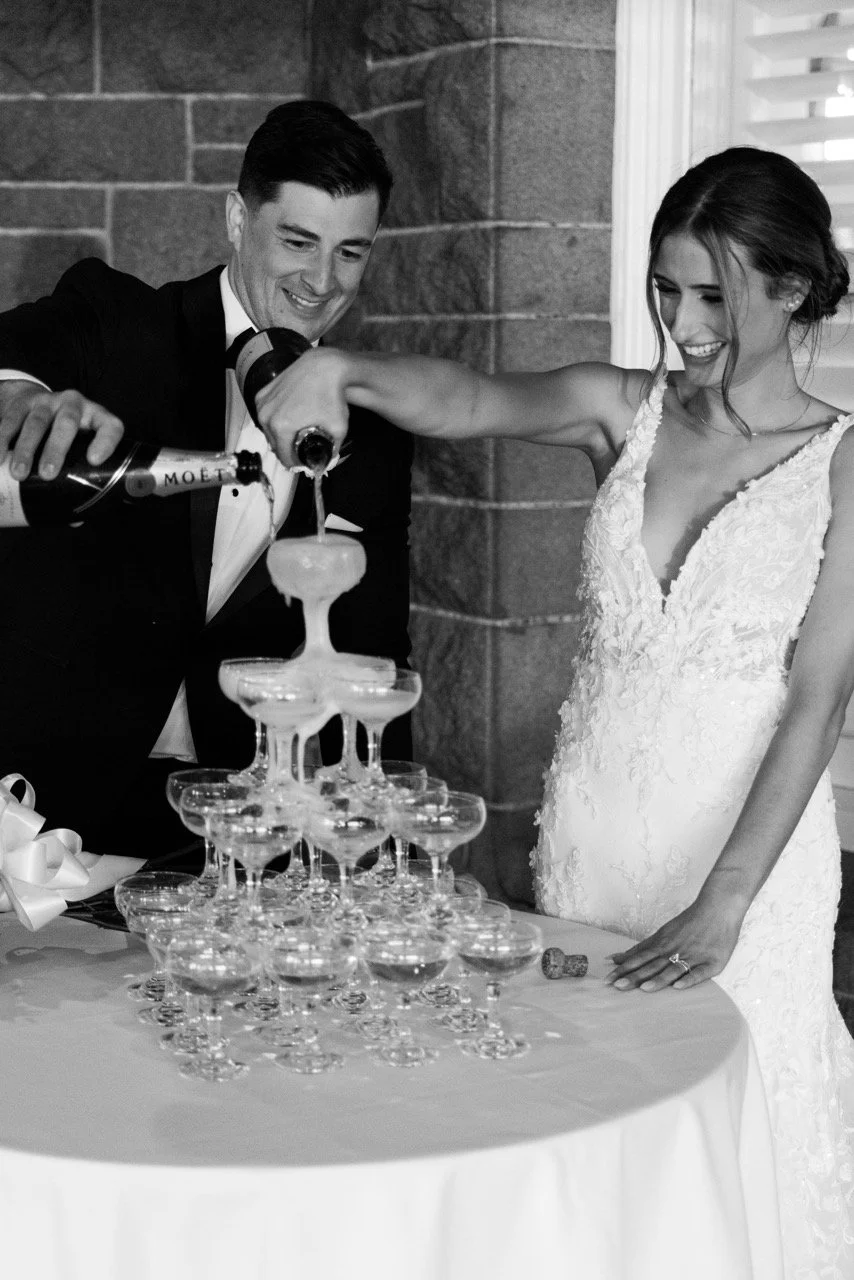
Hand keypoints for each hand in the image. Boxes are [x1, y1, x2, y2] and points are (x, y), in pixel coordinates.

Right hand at [0, 382, 123, 480]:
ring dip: (26, 449)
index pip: (110, 426)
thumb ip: (78, 471)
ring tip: (19, 474)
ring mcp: (45, 401)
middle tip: (48, 474)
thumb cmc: (62, 434)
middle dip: (56, 449)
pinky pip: (10, 420)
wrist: (32, 399)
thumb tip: (74, 517)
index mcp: (95, 417)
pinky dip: (2, 440)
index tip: (93, 460)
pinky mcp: (21, 403)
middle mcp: (72, 404)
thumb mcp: (76, 444)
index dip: (106, 441)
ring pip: (36, 423)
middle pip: (67, 423)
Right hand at [251, 348, 348, 466]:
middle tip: (299, 448)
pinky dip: (274, 419)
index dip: (294, 463)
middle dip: (286, 449)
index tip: (302, 462)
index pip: (284, 457)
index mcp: (282, 427)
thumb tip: (328, 461)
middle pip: (274, 445)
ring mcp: (262, 403)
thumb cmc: (331, 395)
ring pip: (267, 430)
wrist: (324, 367)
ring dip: (278, 435)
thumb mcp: (338, 428)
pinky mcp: (262, 394)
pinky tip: (287, 417)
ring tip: (293, 433)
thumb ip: (333, 450)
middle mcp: (267, 416)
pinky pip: (265, 415)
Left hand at [604, 894, 745, 990]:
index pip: (639, 958)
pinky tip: (678, 987)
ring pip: (672, 970)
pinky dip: (688, 980)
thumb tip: (615, 958)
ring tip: (644, 989)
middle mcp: (675, 950)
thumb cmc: (689, 923)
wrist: (718, 907)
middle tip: (616, 986)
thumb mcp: (663, 933)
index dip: (623, 969)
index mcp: (662, 944)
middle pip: (651, 965)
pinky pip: (699, 973)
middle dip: (634, 976)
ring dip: (658, 979)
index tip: (606, 980)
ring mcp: (693, 956)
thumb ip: (641, 948)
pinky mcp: (712, 963)